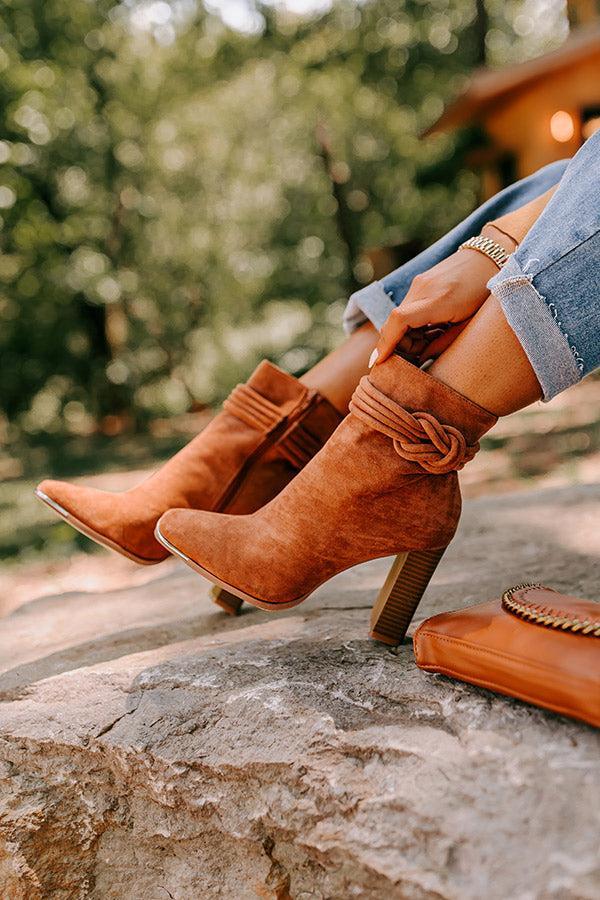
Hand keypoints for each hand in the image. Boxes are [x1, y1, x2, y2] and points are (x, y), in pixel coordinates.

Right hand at [372, 225, 514, 365]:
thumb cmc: (485, 294)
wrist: (492, 257)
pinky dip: (412, 322)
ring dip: (406, 334)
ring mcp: (420, 282)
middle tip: (420, 354)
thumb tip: (421, 359)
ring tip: (431, 338)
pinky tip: (431, 327)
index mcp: (438, 301)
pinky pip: (407, 306)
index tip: (378, 361)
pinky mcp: (421, 280)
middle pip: (394, 322)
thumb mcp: (468, 324)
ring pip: (399, 316)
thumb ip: (442, 343)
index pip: (399, 321)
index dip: (386, 343)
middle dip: (399, 344)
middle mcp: (423, 288)